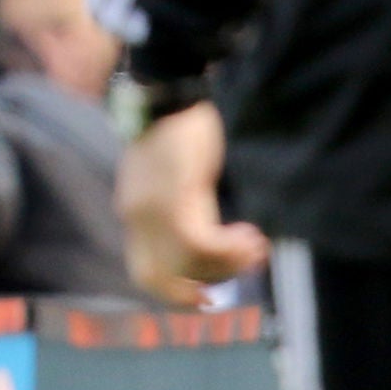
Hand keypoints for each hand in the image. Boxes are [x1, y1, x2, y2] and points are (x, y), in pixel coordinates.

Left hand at [117, 103, 270, 308]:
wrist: (169, 92)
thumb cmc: (181, 130)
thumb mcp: (176, 176)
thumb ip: (185, 207)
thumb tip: (217, 238)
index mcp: (135, 212)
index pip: (145, 273)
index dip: (176, 293)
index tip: (208, 298)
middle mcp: (136, 216)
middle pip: (162, 278)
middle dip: (207, 283)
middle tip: (245, 267)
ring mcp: (151, 209)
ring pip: (188, 264)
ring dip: (228, 264)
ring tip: (256, 244)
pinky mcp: (174, 196)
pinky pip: (199, 243)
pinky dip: (229, 249)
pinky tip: (251, 234)